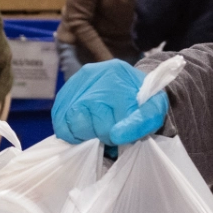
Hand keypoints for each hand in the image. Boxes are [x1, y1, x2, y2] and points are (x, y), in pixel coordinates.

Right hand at [52, 59, 166, 145]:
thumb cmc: (142, 101)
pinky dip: (70, 130)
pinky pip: (59, 120)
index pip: (106, 119)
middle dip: (98, 134)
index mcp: (116, 75)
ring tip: (97, 130)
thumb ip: (140, 123)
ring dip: (83, 134)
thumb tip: (116, 135)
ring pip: (68, 121)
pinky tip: (85, 128)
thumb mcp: (153, 110)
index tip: (121, 137)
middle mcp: (91, 75)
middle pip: (83, 120)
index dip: (114, 135)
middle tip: (110, 133)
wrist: (131, 86)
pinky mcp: (64, 93)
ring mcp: (75, 83)